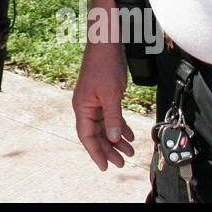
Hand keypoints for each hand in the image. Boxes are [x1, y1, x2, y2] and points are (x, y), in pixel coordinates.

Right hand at [72, 41, 135, 170]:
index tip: (105, 167)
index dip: (96, 152)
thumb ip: (112, 118)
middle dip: (108, 149)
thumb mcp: (111, 94)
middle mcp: (86, 106)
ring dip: (116, 139)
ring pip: (105, 126)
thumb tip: (113, 139)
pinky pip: (110, 116)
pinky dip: (119, 126)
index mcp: (83, 107)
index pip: (87, 136)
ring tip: (129, 151)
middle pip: (96, 134)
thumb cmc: (105, 66)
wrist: (106, 44)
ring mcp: (94, 101)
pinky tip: (129, 134)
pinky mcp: (103, 96)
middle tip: (121, 162)